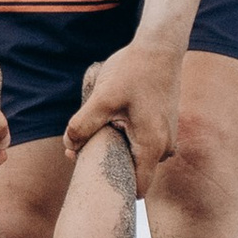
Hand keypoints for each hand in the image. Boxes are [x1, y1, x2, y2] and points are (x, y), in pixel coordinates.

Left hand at [64, 33, 182, 190]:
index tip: (93, 179)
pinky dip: (128, 137)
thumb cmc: (133, 70)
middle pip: (135, 172)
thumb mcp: (102, 98)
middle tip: (88, 147)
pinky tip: (116, 118)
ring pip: (138, 156)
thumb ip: (83, 125)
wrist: (159, 47)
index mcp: (152, 146)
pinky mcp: (164, 127)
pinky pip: (144, 143)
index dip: (114, 189)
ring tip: (103, 126)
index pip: (137, 189)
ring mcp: (167, 137)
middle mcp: (165, 147)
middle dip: (111, 164)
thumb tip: (70, 149)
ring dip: (119, 148)